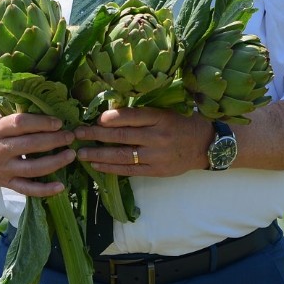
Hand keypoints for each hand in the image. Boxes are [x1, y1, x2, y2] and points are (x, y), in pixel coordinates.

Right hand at [0, 111, 76, 196]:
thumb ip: (13, 117)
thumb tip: (44, 108)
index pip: (21, 124)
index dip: (42, 122)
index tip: (59, 122)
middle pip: (31, 145)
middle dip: (55, 140)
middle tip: (71, 136)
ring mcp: (2, 169)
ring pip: (33, 169)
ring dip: (55, 162)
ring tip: (71, 155)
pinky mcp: (5, 183)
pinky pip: (27, 189)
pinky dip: (45, 190)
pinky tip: (61, 186)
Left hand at [76, 106, 211, 177]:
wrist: (205, 145)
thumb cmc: (181, 124)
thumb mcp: (165, 112)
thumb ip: (142, 114)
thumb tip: (110, 114)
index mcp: (160, 118)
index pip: (132, 116)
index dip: (112, 118)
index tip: (95, 119)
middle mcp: (158, 137)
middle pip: (122, 136)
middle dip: (96, 135)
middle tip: (78, 134)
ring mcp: (157, 156)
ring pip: (123, 155)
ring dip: (99, 154)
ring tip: (81, 153)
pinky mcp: (156, 171)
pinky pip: (129, 170)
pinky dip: (111, 168)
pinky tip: (97, 165)